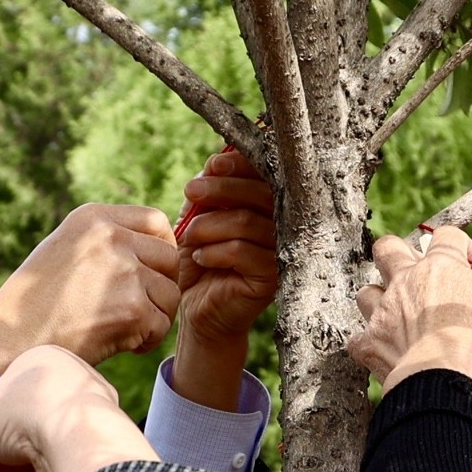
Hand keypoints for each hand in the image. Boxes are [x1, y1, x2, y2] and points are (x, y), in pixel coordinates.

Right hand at [0, 205, 183, 369]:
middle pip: (169, 258)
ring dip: (154, 316)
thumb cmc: (34, 302)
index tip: (150, 272)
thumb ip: (105, 239)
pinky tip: (119, 344)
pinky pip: (161, 325)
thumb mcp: (64, 249)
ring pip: (170, 294)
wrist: (10, 340)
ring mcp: (124, 272)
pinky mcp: (133, 308)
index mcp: (93, 218)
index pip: (156, 220)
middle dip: (160, 286)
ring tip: (124, 328)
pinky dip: (145, 340)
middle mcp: (111, 238)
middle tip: (137, 308)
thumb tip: (158, 242)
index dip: (162, 248)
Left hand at [168, 147, 278, 409]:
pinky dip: (215, 251)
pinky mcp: (273, 278)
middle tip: (190, 192)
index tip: (211, 166)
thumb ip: (208, 193)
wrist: (199, 310)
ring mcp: (281, 252)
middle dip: (221, 189)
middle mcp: (283, 226)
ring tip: (188, 236)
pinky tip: (199, 258)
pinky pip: (244, 253)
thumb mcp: (199, 220)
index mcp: (269, 206)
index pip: (265, 175)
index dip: (241, 165)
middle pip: (260, 194)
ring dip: (210, 225)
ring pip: (248, 223)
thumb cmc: (200, 260)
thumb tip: (215, 161)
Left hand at [346, 229, 471, 388]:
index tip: (469, 263)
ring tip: (394, 314)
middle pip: (388, 248)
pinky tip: (383, 350)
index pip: (447, 236)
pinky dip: (370, 344)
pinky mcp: (370, 343)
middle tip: (412, 270)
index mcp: (441, 266)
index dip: (460, 245)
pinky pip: (359, 339)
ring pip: (366, 292)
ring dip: (378, 301)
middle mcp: (406, 281)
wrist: (446, 374)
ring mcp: (383, 311)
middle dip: (396, 253)